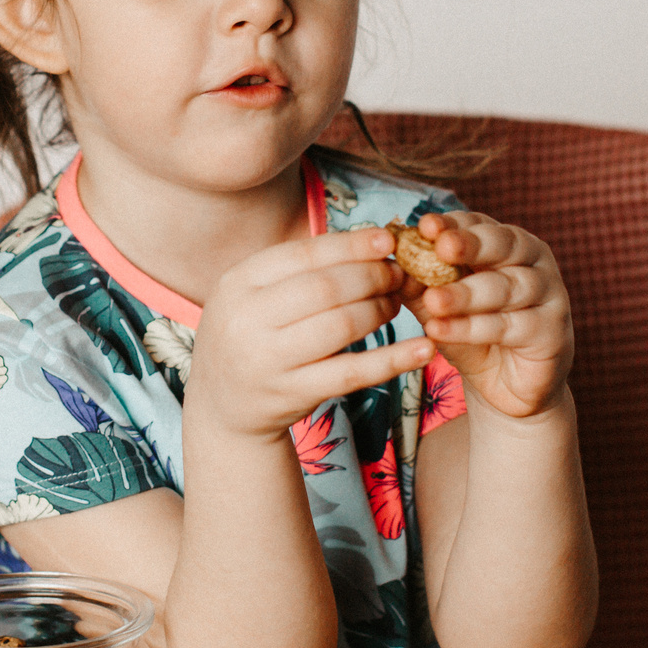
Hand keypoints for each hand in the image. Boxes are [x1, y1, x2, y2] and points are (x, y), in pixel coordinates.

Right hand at [185, 227, 433, 444]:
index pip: (305, 254)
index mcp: (238, 282)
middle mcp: (247, 319)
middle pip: (327, 287)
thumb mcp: (253, 296)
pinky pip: (353, 373)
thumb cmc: (251, 338)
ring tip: (396, 304)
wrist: (222, 409)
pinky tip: (424, 349)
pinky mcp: (292, 394)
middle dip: (373, 276)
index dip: (352, 244)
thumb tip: (368, 239)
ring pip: (342, 325)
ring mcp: (268, 360)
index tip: (388, 240)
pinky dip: (394, 359)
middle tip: (398, 275)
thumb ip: (297, 271)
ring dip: (380, 310)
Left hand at [401, 213, 571, 419]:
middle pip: (503, 245)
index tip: (425, 225)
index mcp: (508, 244)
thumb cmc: (473, 333)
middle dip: (470, 245)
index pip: (479, 224)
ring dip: (466, 294)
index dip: (453, 224)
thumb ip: (420, 284)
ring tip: (434, 301)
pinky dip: (472, 328)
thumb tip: (391, 263)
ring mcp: (549, 295)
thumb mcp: (441, 305)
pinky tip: (441, 331)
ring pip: (506, 287)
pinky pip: (510, 326)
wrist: (505, 385)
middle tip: (440, 248)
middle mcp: (534, 262)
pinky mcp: (551, 332)